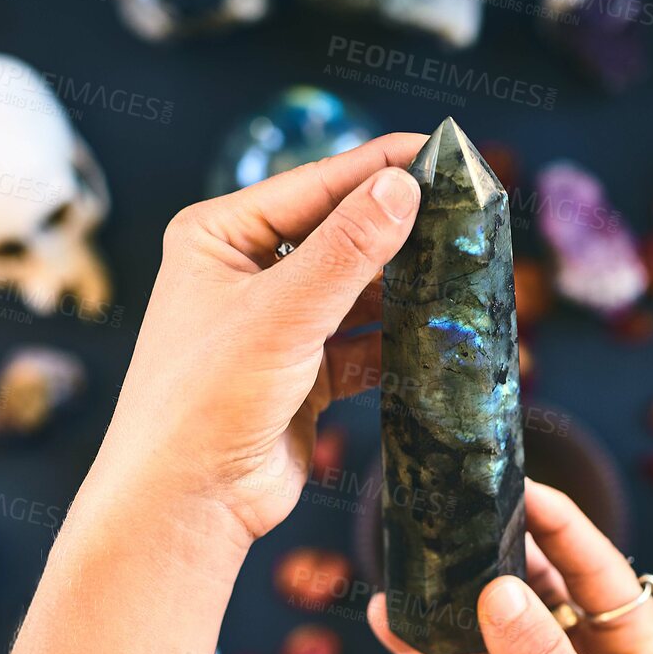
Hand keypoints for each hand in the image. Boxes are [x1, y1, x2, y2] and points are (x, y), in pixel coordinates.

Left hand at [94, 133, 425, 547]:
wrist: (184, 503)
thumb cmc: (203, 401)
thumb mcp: (279, 314)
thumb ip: (346, 250)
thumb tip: (403, 187)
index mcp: (219, 236)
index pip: (314, 185)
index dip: (380, 166)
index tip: (443, 150)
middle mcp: (245, 274)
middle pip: (340, 236)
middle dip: (400, 231)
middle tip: (468, 214)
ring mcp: (276, 326)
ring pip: (357, 294)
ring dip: (405, 290)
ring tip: (464, 272)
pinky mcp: (303, 376)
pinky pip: (363, 346)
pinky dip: (398, 342)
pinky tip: (440, 334)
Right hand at [370, 481, 652, 653]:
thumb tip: (494, 590)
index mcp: (637, 647)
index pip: (595, 567)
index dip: (559, 524)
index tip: (518, 483)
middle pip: (534, 587)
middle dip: (495, 549)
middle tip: (450, 507)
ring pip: (483, 627)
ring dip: (450, 596)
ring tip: (409, 549)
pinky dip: (418, 648)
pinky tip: (387, 614)